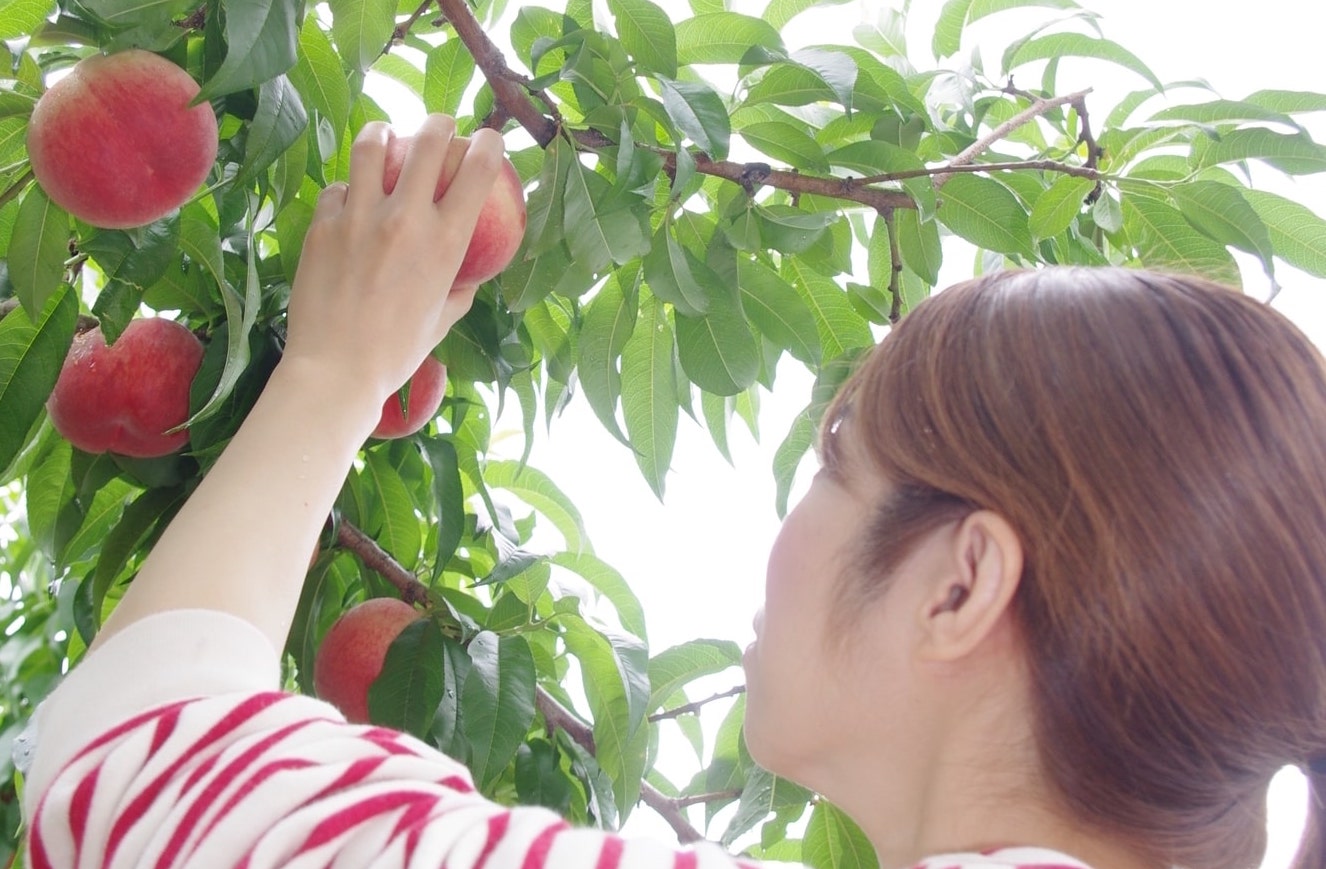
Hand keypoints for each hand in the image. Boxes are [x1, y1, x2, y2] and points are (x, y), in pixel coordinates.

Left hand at [282, 114, 502, 408]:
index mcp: (445, 242)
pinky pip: (337, 189)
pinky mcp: (323, 225)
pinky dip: (347, 190)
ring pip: (373, 145)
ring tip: (385, 137)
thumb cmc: (397, 353)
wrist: (336, 370)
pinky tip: (348, 202)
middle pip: (430, 140)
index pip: (479, 169)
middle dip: (440, 124)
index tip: (488, 142)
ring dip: (384, 134)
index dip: (490, 144)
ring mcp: (360, 217)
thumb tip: (467, 276)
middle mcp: (406, 219)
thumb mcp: (442, 320)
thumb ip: (458, 289)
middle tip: (440, 128)